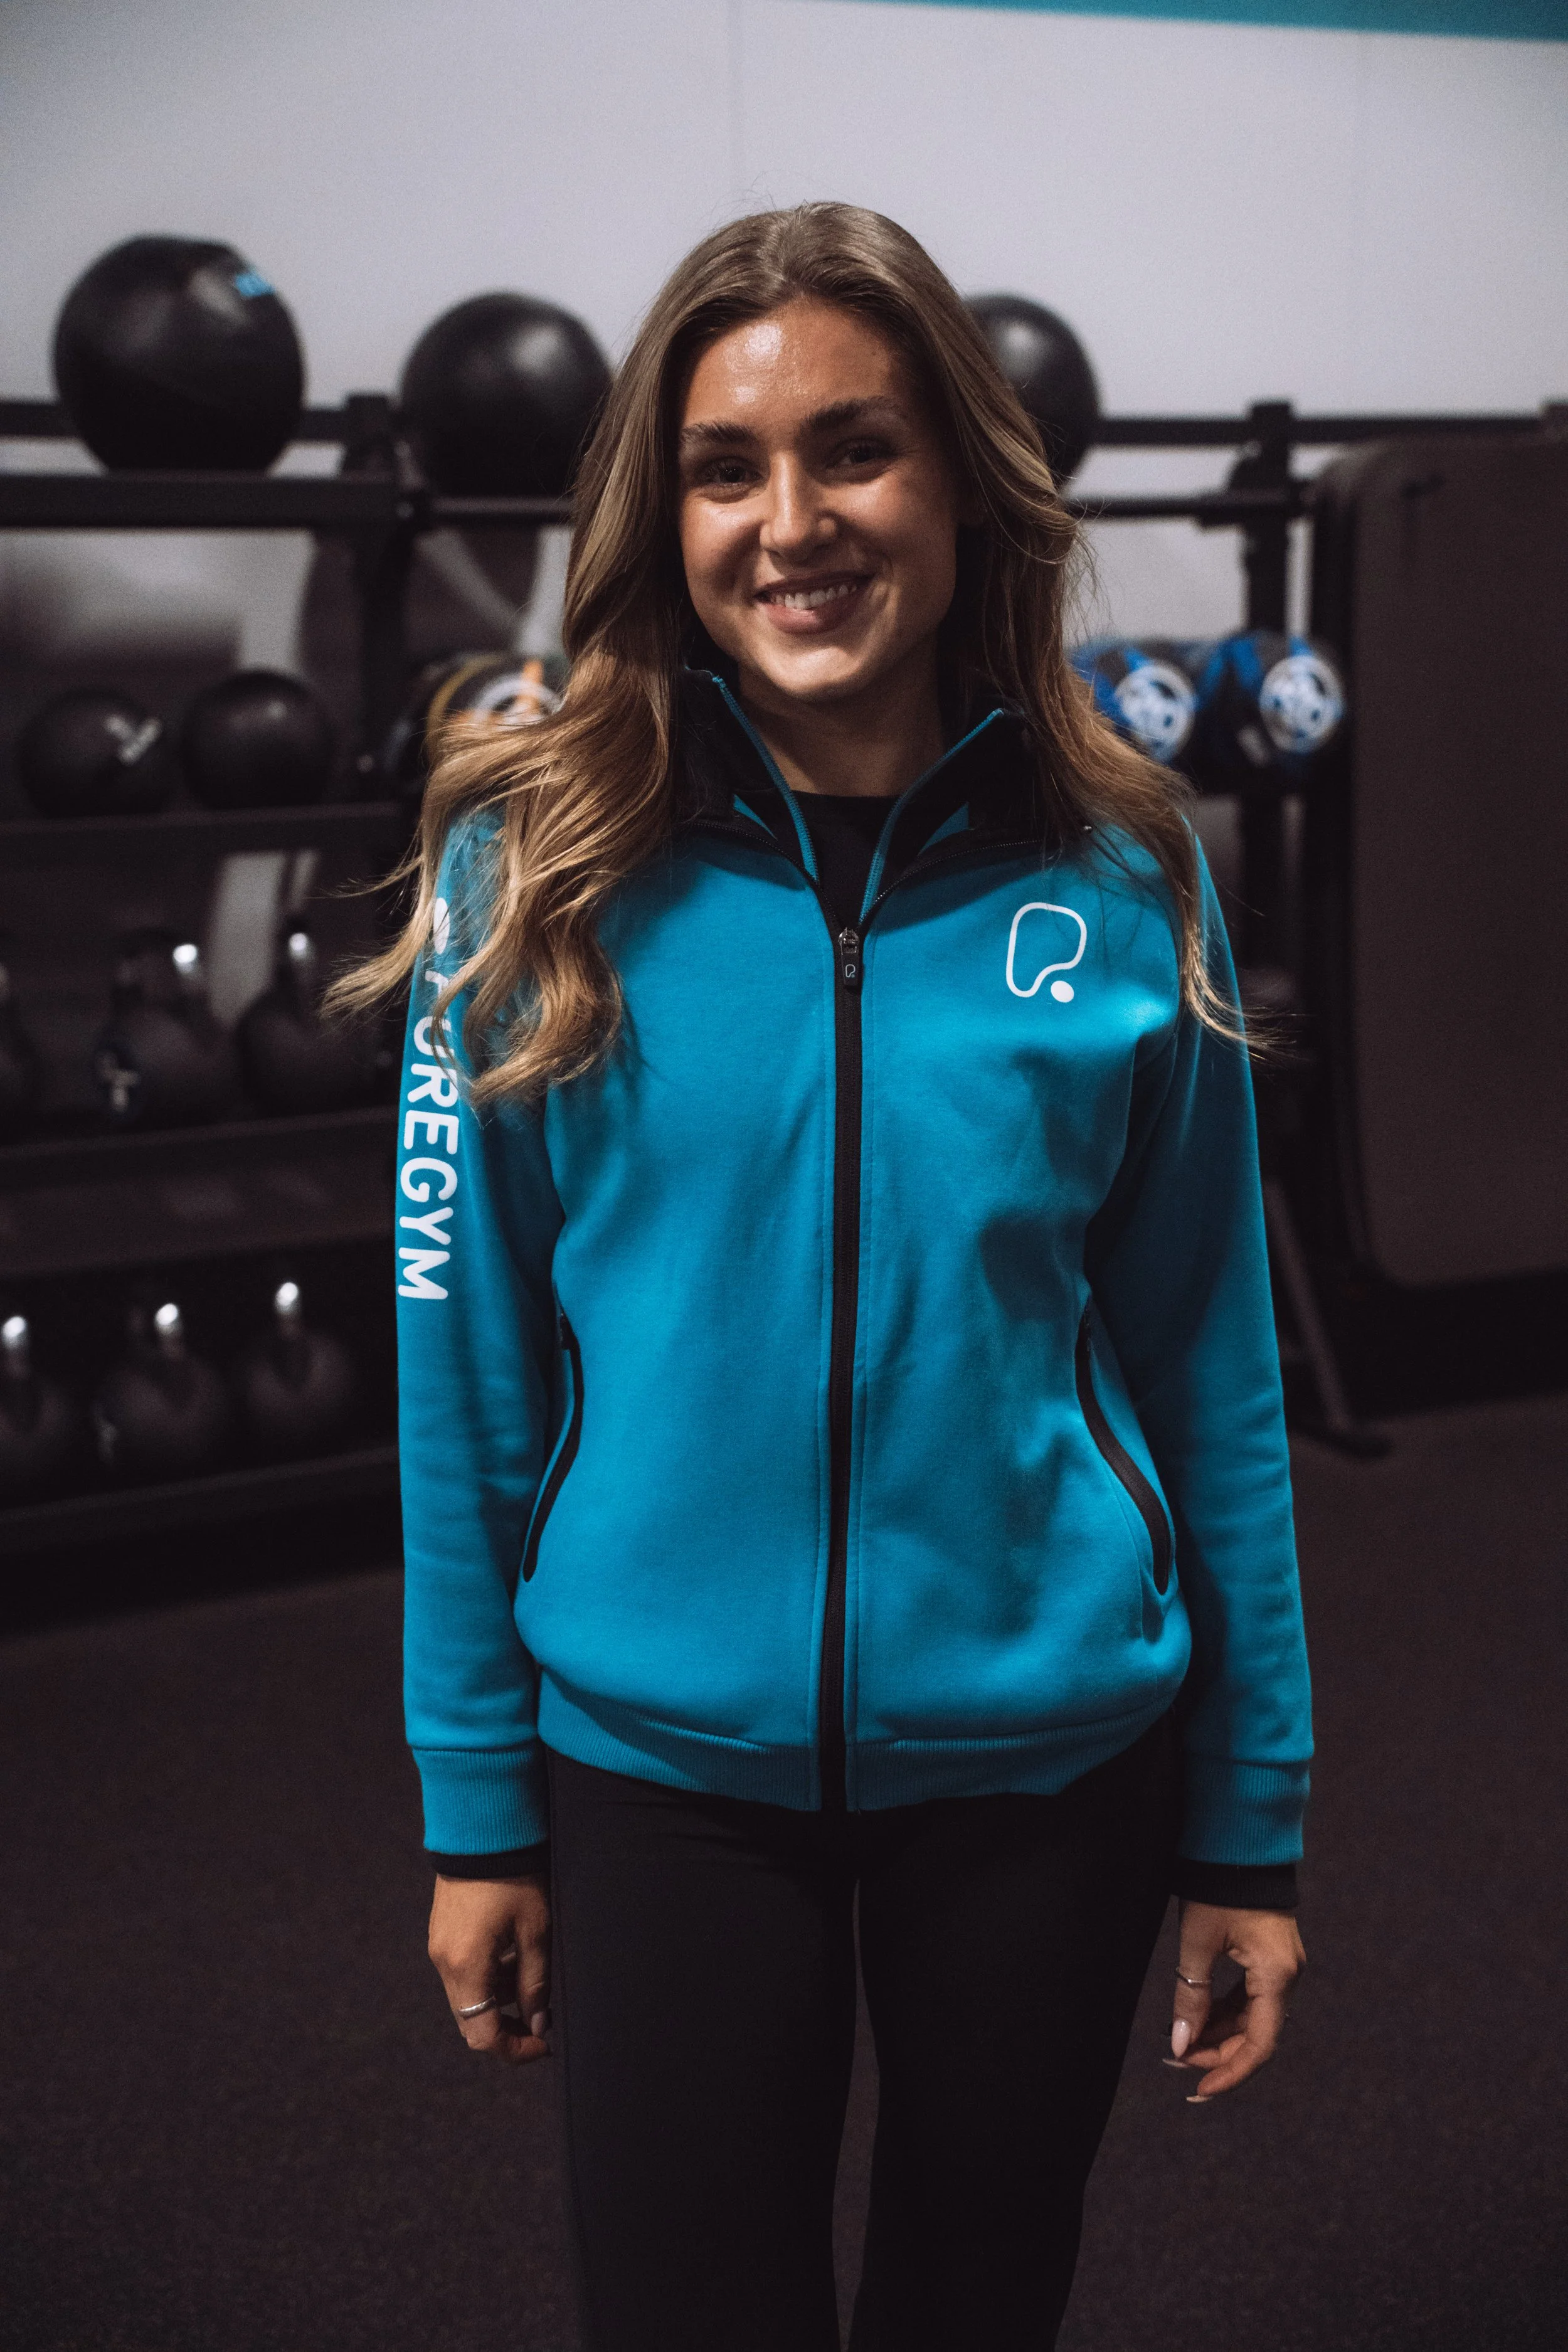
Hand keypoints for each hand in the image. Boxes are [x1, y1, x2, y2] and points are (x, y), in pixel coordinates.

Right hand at [428, 1873, 552, 2064]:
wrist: (483, 1829)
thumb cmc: (515, 1877)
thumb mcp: (536, 1931)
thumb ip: (535, 1984)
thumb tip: (538, 2024)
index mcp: (466, 1967)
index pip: (482, 2036)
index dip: (515, 2050)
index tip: (544, 2044)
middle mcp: (444, 1963)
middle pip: (471, 2020)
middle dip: (508, 2026)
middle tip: (542, 2018)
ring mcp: (439, 1948)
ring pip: (468, 1996)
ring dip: (499, 1997)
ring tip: (532, 1971)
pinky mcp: (441, 1934)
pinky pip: (463, 1972)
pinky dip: (488, 1976)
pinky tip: (513, 1954)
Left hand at [1166, 1900, 1303, 2100]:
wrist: (1238, 1845)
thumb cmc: (1217, 1888)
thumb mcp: (1197, 1941)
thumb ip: (1190, 1994)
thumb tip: (1180, 2044)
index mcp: (1277, 1974)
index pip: (1260, 2044)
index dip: (1231, 2071)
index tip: (1201, 2088)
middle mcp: (1287, 1976)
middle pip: (1257, 2035)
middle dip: (1219, 2053)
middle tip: (1179, 2062)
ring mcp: (1281, 1968)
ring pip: (1253, 2020)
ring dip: (1220, 2035)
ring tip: (1182, 2044)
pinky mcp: (1270, 1960)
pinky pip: (1251, 2000)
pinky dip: (1226, 2014)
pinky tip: (1199, 2020)